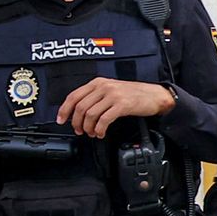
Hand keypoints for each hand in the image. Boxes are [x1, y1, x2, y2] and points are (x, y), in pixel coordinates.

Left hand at [57, 78, 175, 137]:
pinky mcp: (122, 105)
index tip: (61, 120)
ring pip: (90, 115)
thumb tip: (78, 112)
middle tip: (80, 131)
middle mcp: (104, 87)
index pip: (74, 96)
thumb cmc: (134, 94)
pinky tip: (101, 133)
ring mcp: (113, 95)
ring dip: (88, 128)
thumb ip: (95, 96)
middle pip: (80, 107)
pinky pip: (104, 120)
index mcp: (98, 82)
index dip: (64, 110)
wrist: (155, 95)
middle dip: (76, 123)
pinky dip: (100, 129)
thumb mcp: (111, 90)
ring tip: (92, 133)